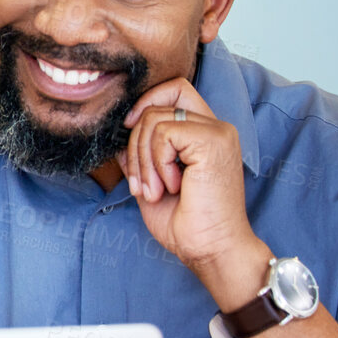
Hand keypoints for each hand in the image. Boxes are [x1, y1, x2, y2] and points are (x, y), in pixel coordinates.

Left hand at [122, 78, 262, 279]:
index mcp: (204, 133)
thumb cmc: (186, 223)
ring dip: (143, 160)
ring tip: (156, 191)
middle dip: (135, 141)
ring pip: (154, 119)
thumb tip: (120, 135)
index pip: (173, 89)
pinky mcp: (214, 141)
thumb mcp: (151, 181)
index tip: (129, 132)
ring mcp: (217, 132)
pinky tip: (172, 186)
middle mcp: (215, 127)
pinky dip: (156, 163)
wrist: (210, 249)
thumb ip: (139, 154)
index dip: (146, 103)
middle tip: (141, 183)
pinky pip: (164, 133)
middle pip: (158, 100)